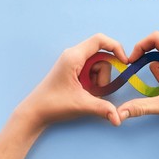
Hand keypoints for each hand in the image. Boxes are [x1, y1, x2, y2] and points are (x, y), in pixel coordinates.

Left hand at [0, 33, 127, 158]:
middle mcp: (74, 55)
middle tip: (95, 90)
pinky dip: (93, 82)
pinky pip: (92, 71)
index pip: (100, 40)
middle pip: (102, 56)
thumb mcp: (81, 105)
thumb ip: (103, 108)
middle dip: (104, 75)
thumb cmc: (53, 104)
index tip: (124, 61)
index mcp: (74, 56)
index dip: (115, 47)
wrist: (34, 112)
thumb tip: (119, 118)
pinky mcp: (73, 69)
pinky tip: (85, 92)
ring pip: (98, 65)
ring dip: (99, 80)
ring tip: (87, 93)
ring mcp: (73, 61)